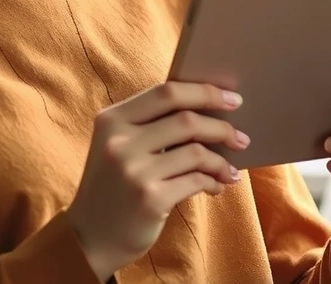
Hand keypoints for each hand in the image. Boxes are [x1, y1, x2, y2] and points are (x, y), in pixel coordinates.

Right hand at [66, 82, 248, 280]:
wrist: (89, 238)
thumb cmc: (114, 186)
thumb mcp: (118, 146)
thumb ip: (150, 125)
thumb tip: (208, 110)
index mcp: (112, 119)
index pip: (165, 92)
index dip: (204, 91)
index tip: (232, 98)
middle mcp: (120, 141)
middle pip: (186, 119)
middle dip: (221, 126)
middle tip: (241, 137)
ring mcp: (134, 170)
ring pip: (197, 151)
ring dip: (221, 161)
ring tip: (230, 170)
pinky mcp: (149, 199)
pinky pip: (196, 180)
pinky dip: (213, 181)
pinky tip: (216, 186)